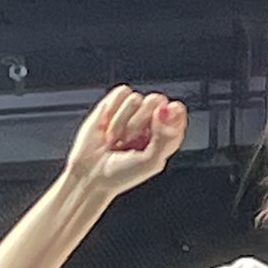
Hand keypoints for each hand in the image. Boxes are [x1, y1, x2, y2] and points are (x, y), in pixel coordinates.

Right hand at [65, 86, 187, 202]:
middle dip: (139, 122)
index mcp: (166, 135)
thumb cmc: (121, 173)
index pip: (177, 111)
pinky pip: (121, 93)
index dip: (168, 114)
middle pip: (156, 100)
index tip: (156, 127)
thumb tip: (165, 110)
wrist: (90, 174)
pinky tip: (107, 126)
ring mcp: (132, 112)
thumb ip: (166, 137)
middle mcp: (151, 121)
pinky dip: (112, 110)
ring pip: (135, 98)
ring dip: (122, 122)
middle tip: (128, 141)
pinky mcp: (114, 104)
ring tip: (115, 139)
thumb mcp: (151, 162)